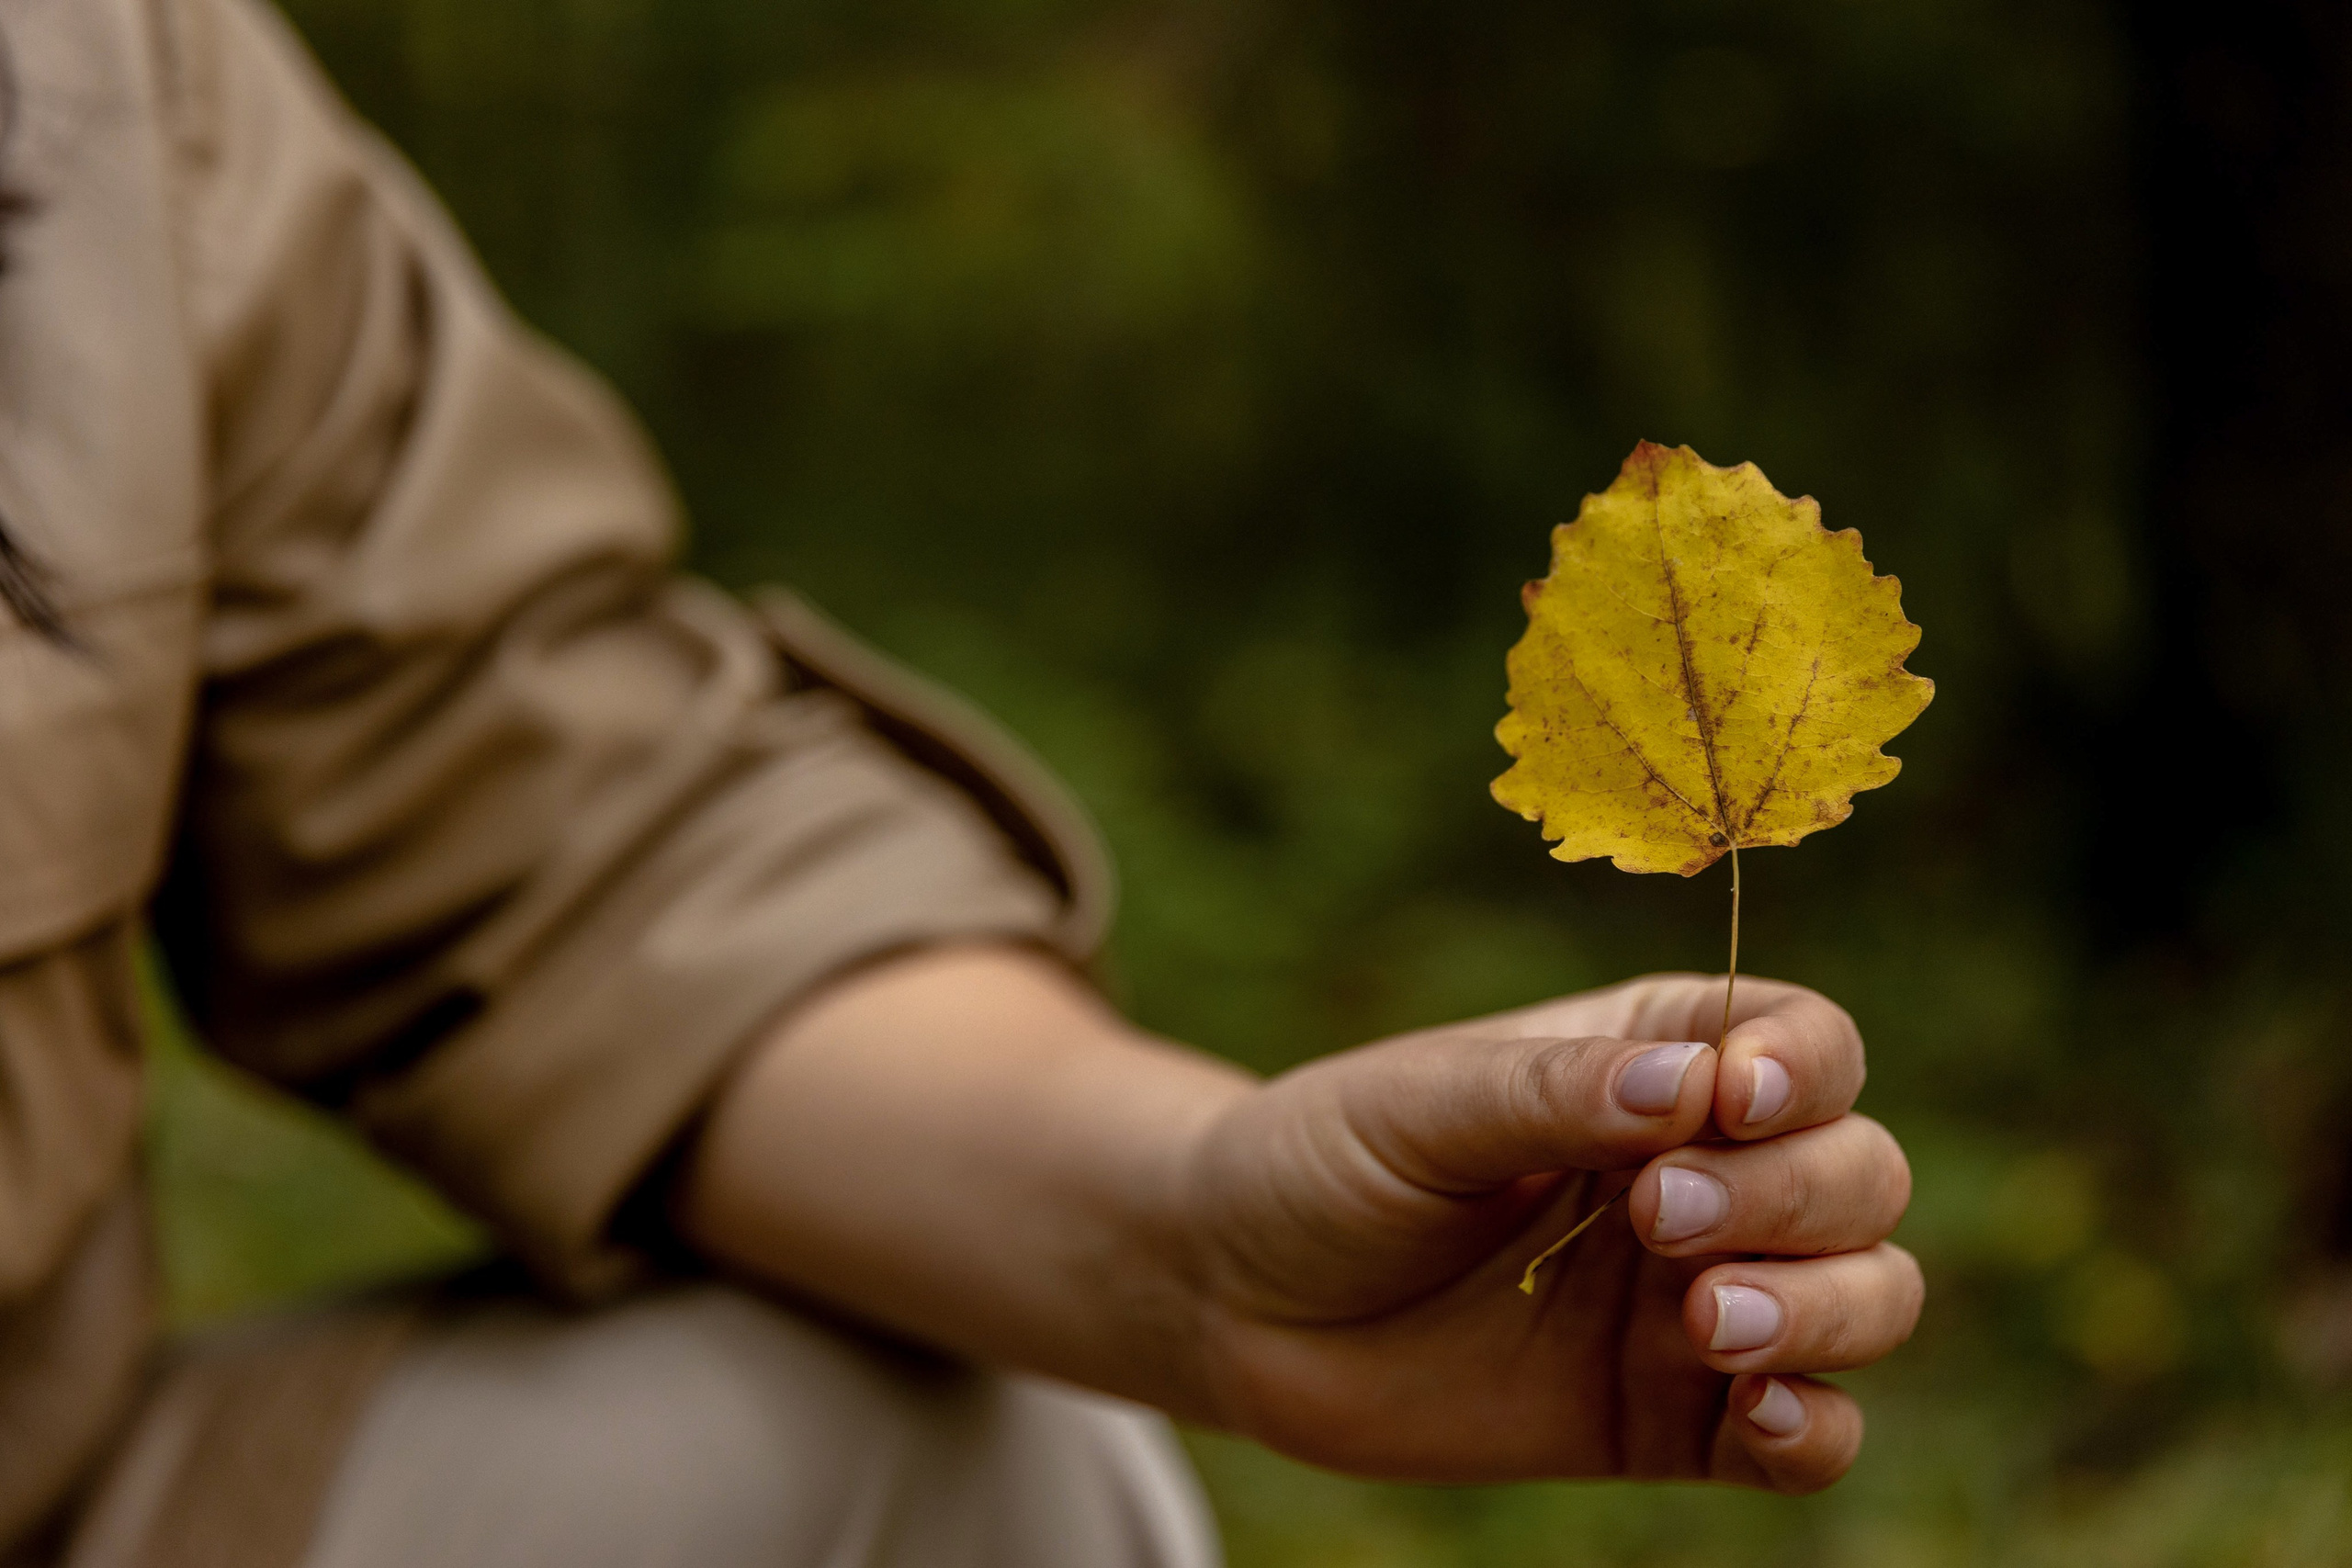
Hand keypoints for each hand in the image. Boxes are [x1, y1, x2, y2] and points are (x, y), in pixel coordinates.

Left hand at [1182, 974, 1919, 1491]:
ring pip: (1866, 1296)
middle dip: (1794, 1196)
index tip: (1735, 1099)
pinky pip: (1808, 1437)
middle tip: (1657, 1218)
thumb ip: (1550, 1094)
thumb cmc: (1323, 1165)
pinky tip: (1759, 1415)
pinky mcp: (1673, 1419)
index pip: (1805, 1043)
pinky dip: (1815, 1430)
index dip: (1804, 1066)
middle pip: (1858, 1171)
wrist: (1236, 1301)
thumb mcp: (1417, 1106)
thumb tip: (1698, 1083)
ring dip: (1826, 1308)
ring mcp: (1697, 1299)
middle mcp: (1703, 1172)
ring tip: (1706, 1324)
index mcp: (1652, 1061)